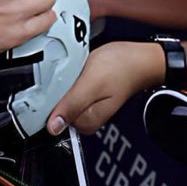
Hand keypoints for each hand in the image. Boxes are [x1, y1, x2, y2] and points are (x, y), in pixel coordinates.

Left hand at [46, 41, 162, 134]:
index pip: (52, 115)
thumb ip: (72, 105)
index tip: (57, 82)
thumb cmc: (121, 68)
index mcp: (86, 122)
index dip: (49, 97)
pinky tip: (79, 70)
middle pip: (54, 105)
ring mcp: (85, 106)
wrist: (137, 57)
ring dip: (62, 80)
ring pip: (60, 95)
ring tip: (78, 71)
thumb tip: (53, 128)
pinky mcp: (85, 94)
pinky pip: (67, 87)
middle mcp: (85, 117)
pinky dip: (69, 76)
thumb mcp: (92, 84)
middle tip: (72, 73)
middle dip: (56, 88)